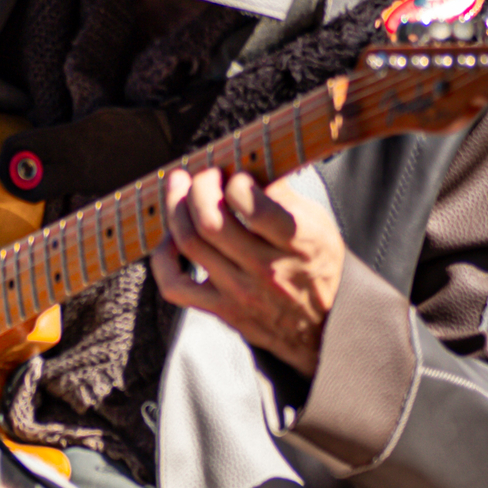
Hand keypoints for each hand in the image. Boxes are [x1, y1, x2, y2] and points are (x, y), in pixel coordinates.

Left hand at [151, 167, 345, 378]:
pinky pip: (175, 286)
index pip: (251, 206)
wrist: (324, 326)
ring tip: (179, 189)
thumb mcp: (318, 224)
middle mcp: (267, 270)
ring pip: (189, 244)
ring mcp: (241, 293)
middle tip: (201, 175)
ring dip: (176, 209)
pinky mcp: (222, 310)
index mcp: (297, 243)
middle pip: (210, 221)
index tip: (236, 176)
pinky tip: (170, 239)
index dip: (235, 182)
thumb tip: (247, 160)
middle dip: (198, 187)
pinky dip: (163, 258)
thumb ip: (283, 194)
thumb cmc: (318, 264)